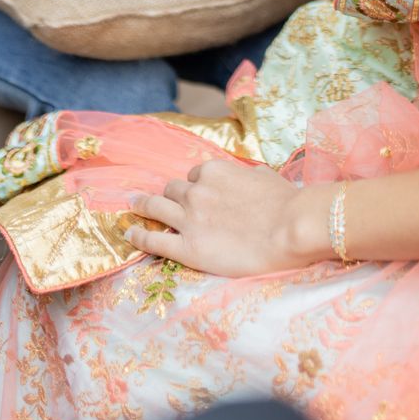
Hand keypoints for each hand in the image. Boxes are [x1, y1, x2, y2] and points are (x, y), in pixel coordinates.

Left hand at [124, 157, 326, 276]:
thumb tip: (248, 177)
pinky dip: (138, 235)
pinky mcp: (187, 248)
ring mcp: (189, 219)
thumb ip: (247, 176)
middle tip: (163, 200)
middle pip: (172, 189)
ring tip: (132, 205)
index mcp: (215, 171)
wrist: (289, 228)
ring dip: (143, 205)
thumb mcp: (265, 176)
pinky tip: (129, 234)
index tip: (198, 193)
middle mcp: (197, 191)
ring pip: (156, 207)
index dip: (196, 184)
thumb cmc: (285, 202)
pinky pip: (153, 240)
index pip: (195, 174)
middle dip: (169, 194)